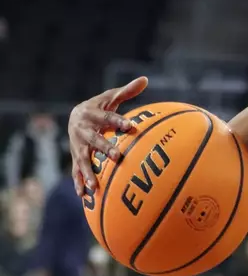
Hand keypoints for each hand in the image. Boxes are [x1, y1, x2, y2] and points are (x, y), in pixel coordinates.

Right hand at [69, 76, 148, 196]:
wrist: (74, 116)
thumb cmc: (99, 107)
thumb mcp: (111, 97)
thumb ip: (127, 91)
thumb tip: (145, 79)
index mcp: (91, 113)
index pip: (106, 117)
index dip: (118, 121)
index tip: (131, 126)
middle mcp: (82, 129)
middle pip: (93, 140)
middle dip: (104, 148)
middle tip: (117, 156)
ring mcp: (77, 145)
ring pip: (82, 159)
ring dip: (88, 172)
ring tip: (95, 186)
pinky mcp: (75, 157)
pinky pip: (76, 171)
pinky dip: (79, 182)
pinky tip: (83, 196)